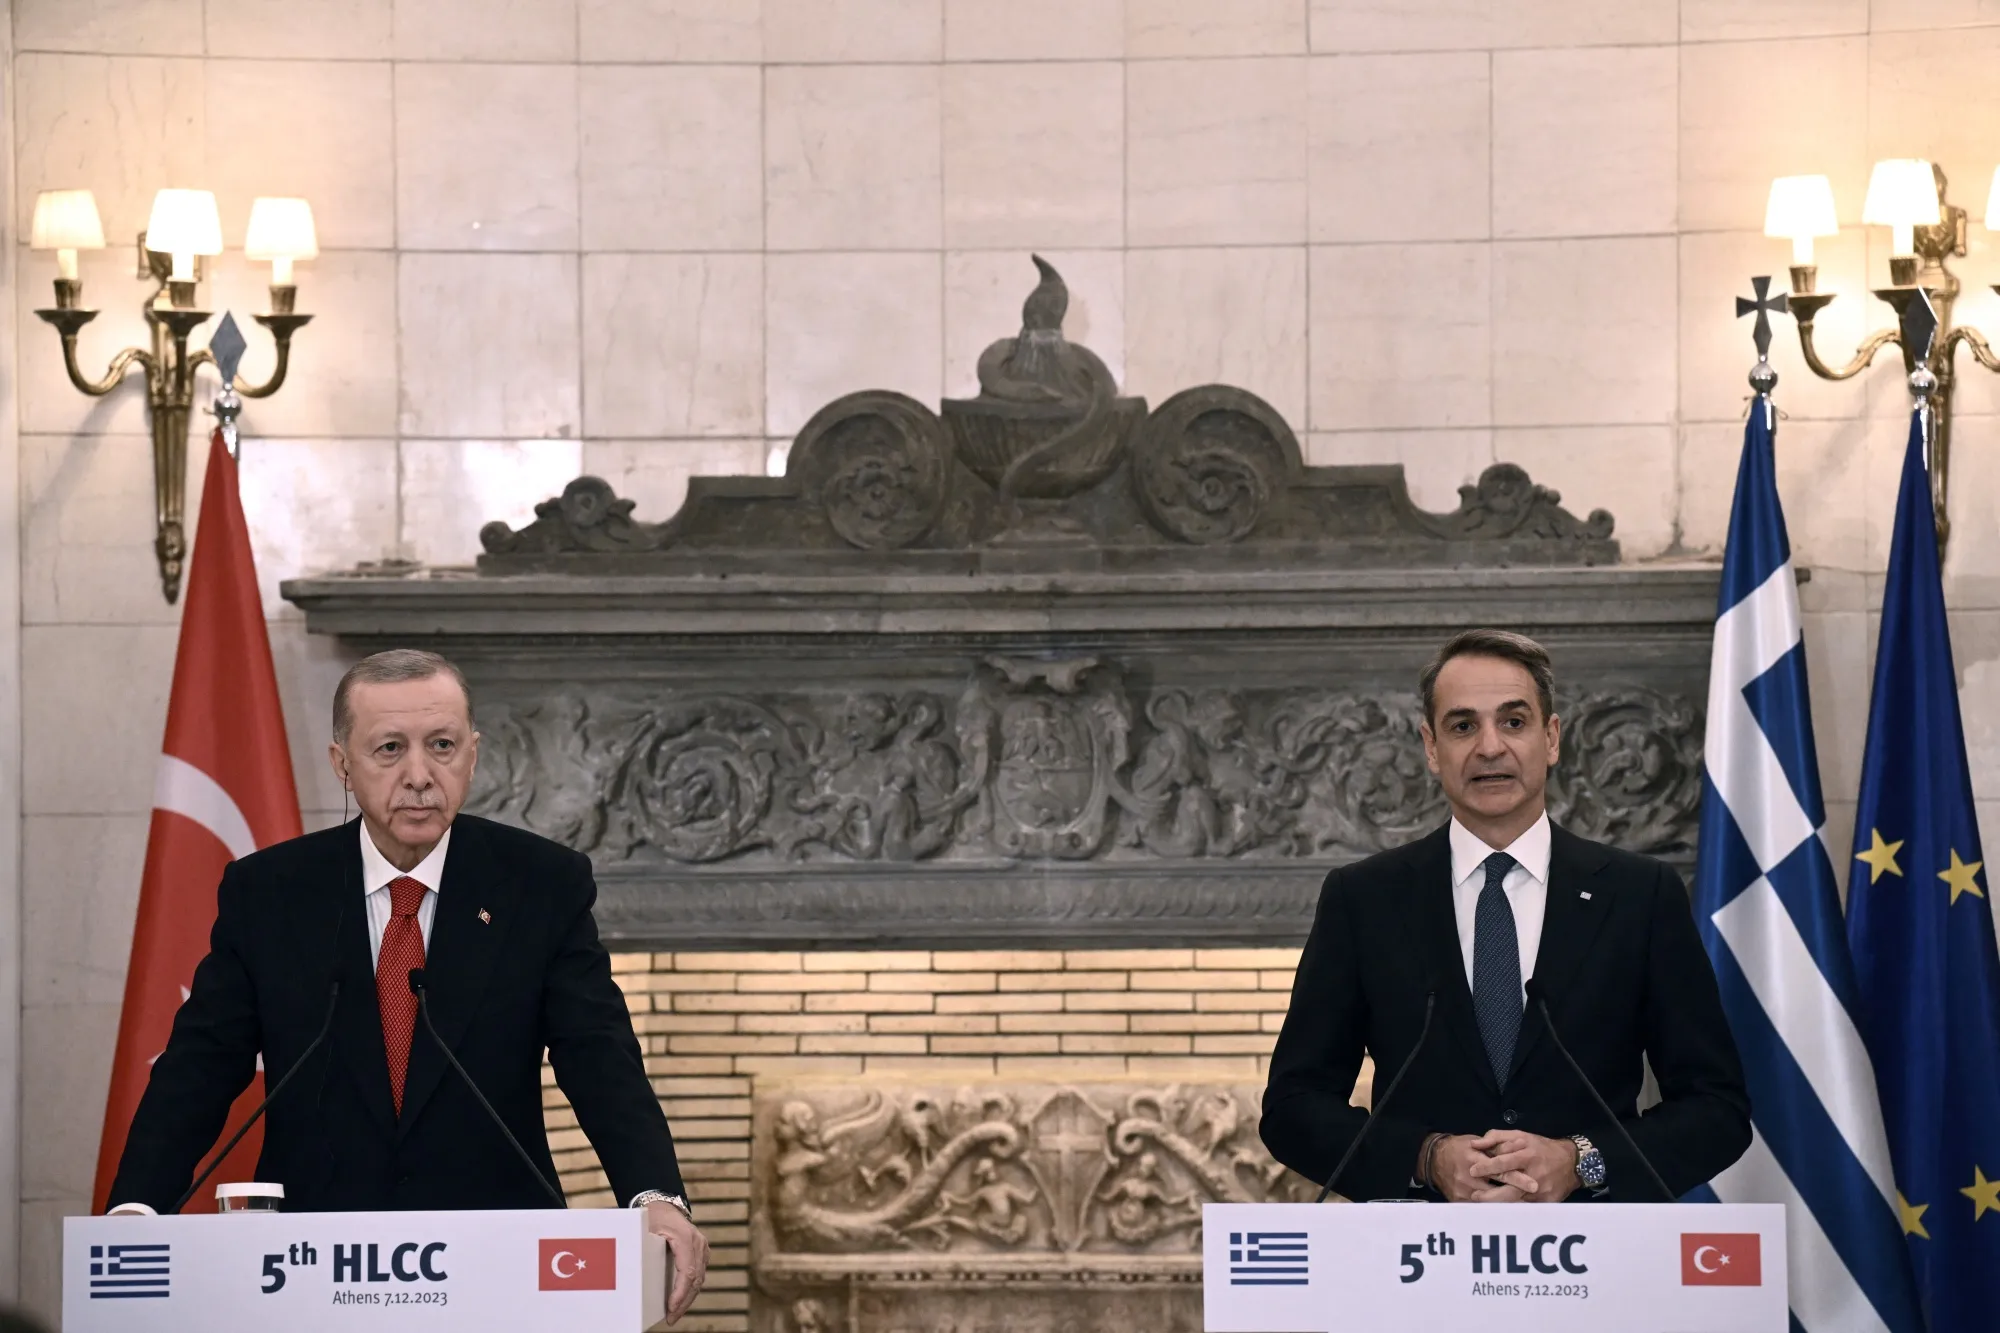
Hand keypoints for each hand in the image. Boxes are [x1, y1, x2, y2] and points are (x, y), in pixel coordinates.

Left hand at [645, 1201, 709, 1324]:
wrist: (663, 1203)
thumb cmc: (652, 1217)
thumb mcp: (645, 1230)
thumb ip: (643, 1248)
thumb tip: (633, 1271)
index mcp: (685, 1238)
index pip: (687, 1272)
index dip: (680, 1293)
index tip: (671, 1308)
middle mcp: (698, 1243)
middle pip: (696, 1279)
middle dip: (684, 1302)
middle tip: (672, 1318)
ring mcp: (702, 1247)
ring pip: (700, 1278)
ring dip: (688, 1298)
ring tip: (675, 1314)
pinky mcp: (701, 1251)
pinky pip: (698, 1273)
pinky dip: (691, 1289)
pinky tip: (681, 1300)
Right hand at [1427, 1134, 1539, 1201]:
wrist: (1433, 1159)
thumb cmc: (1458, 1148)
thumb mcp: (1475, 1142)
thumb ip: (1494, 1146)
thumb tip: (1517, 1146)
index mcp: (1473, 1159)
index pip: (1499, 1170)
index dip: (1517, 1178)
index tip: (1534, 1185)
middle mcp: (1468, 1177)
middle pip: (1497, 1191)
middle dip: (1516, 1195)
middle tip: (1534, 1200)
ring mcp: (1463, 1191)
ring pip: (1490, 1203)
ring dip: (1507, 1203)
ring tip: (1524, 1204)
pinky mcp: (1459, 1201)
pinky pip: (1479, 1208)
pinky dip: (1493, 1208)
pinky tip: (1506, 1208)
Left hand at [1469, 1129, 1578, 1203]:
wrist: (1572, 1163)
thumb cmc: (1541, 1147)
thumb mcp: (1520, 1135)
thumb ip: (1496, 1137)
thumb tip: (1475, 1143)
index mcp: (1527, 1156)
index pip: (1504, 1163)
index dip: (1487, 1167)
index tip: (1472, 1171)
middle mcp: (1535, 1175)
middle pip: (1509, 1190)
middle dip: (1489, 1195)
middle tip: (1473, 1195)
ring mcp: (1541, 1192)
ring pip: (1516, 1202)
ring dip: (1498, 1204)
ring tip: (1482, 1204)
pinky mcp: (1546, 1203)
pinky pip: (1525, 1208)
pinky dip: (1512, 1208)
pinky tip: (1500, 1209)